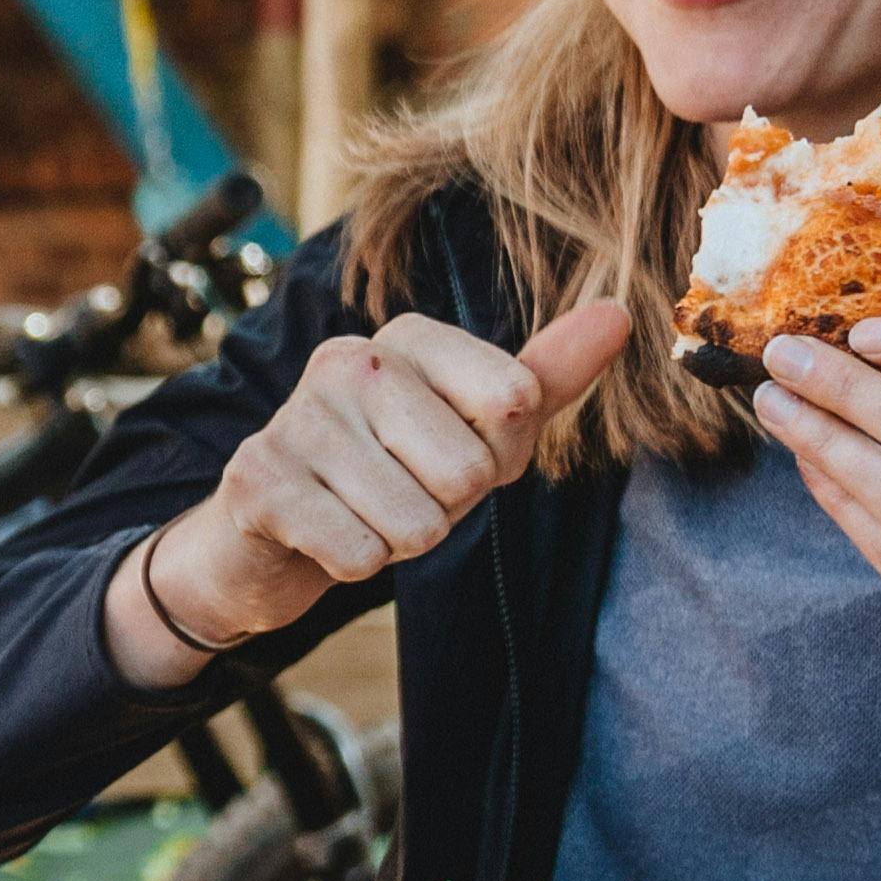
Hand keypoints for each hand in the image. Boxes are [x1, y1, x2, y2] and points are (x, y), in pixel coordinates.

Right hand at [109, 298, 638, 686]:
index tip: (449, 455)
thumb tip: (620, 315)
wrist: (267, 531)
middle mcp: (350, 360)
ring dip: (396, 542)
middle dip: (444, 508)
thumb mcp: (471, 428)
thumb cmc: (387, 473)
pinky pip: (359, 554)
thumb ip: (543, 377)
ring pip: (416, 523)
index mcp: (410, 337)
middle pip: (469, 472)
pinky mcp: (260, 480)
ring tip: (360, 514)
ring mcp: (299, 417)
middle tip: (398, 494)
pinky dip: (352, 565)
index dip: (497, 458)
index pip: (516, 403)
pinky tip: (324, 535)